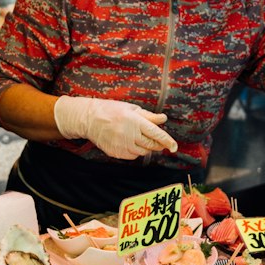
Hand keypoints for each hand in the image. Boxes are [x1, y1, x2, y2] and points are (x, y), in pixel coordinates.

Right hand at [54, 95, 177, 160]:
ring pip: (143, 152)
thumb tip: (163, 119)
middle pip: (151, 145)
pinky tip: (130, 143)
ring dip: (146, 147)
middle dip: (158, 145)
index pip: (156, 134)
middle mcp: (130, 135)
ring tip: (140, 138)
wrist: (89, 119)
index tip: (175, 147)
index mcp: (135, 121)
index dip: (167, 141)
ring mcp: (122, 145)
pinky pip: (133, 156)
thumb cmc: (111, 110)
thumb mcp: (131, 109)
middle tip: (159, 141)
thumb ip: (148, 116)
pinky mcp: (116, 153)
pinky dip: (136, 151)